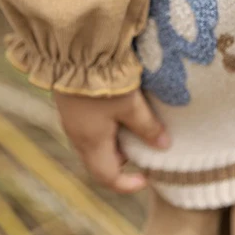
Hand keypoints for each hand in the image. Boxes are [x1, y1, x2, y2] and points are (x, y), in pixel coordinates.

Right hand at [53, 86, 169, 193]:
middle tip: (143, 145)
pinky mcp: (71, 104)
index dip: (127, 184)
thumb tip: (164, 146)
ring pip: (94, 143)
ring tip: (135, 123)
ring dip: (115, 141)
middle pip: (100, 161)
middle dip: (123, 159)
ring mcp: (71, 120)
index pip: (107, 177)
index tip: (146, 178)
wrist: (74, 50)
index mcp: (91, 142)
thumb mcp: (131, 105)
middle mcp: (77, 135)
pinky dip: (106, 127)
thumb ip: (147, 127)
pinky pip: (89, 126)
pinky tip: (119, 108)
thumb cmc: (104, 81)